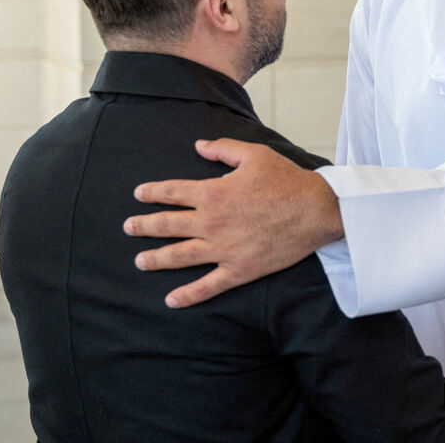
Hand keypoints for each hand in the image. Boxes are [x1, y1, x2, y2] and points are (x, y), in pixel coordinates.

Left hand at [125, 139, 343, 307]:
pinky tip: (171, 300)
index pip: (172, 192)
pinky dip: (188, 295)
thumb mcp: (255, 154)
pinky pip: (207, 286)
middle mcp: (211, 222)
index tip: (139, 194)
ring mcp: (223, 249)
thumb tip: (199, 145)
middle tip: (129, 227)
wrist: (315, 210)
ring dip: (155, 259)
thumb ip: (223, 149)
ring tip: (140, 261)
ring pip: (179, 256)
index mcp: (212, 193)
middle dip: (143, 226)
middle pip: (167, 225)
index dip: (152, 192)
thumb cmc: (287, 180)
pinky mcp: (238, 270)